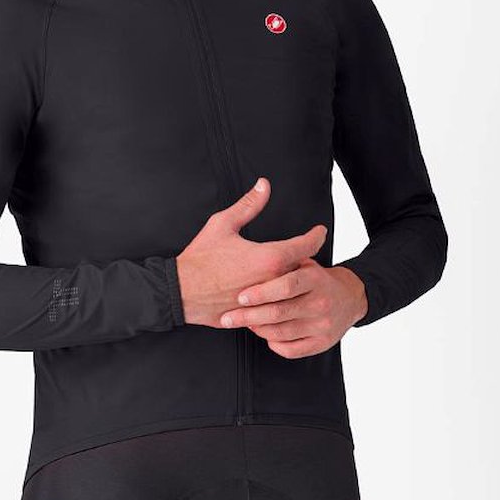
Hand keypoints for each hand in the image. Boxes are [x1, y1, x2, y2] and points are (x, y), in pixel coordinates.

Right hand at [175, 177, 326, 327]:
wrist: (180, 291)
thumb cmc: (200, 258)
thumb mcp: (223, 224)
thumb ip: (248, 204)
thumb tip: (264, 185)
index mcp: (270, 257)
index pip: (307, 246)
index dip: (317, 236)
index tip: (320, 231)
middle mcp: (273, 281)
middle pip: (302, 269)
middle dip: (304, 259)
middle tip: (300, 250)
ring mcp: (266, 301)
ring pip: (291, 290)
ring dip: (292, 280)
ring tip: (288, 272)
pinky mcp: (256, 314)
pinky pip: (276, 306)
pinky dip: (278, 298)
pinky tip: (271, 292)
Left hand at [218, 260, 367, 357]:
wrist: (350, 298)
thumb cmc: (318, 280)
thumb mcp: (305, 263)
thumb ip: (284, 261)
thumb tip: (250, 253)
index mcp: (315, 279)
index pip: (286, 286)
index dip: (261, 293)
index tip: (240, 297)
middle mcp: (320, 302)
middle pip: (279, 312)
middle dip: (249, 316)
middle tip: (228, 317)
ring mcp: (322, 325)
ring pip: (282, 333)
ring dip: (258, 329)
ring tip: (244, 323)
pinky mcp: (322, 343)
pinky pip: (291, 350)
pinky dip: (274, 344)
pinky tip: (266, 335)